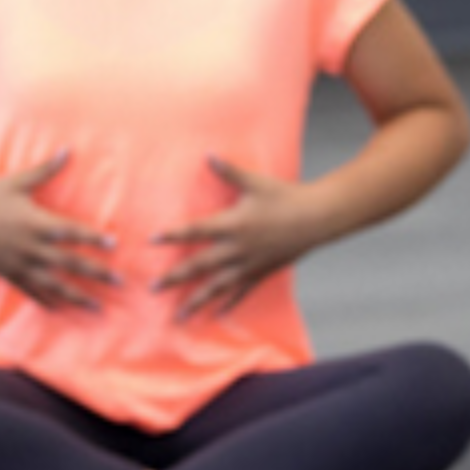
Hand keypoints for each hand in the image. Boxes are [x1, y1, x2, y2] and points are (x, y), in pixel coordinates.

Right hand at [0, 151, 117, 310]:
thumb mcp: (16, 182)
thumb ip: (45, 170)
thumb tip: (67, 149)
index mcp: (35, 223)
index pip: (72, 232)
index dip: (94, 238)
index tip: (116, 244)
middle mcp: (30, 247)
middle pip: (70, 262)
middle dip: (96, 273)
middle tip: (120, 282)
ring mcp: (20, 264)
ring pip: (54, 284)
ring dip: (78, 296)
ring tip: (98, 307)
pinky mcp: (9, 274)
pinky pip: (31, 292)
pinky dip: (47, 302)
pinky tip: (63, 310)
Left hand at [151, 157, 328, 317]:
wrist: (318, 218)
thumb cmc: (286, 197)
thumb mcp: (255, 182)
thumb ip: (229, 171)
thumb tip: (208, 154)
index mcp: (233, 224)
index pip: (195, 231)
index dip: (173, 235)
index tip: (151, 240)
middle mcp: (237, 248)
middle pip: (199, 266)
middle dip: (175, 277)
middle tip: (153, 288)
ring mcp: (250, 264)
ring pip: (218, 286)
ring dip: (197, 300)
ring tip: (180, 315)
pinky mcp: (262, 272)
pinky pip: (242, 292)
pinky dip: (229, 303)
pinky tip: (217, 314)